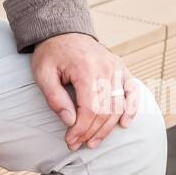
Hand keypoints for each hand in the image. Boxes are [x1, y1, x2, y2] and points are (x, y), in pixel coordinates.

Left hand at [31, 33, 141, 151]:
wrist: (63, 30)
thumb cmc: (51, 53)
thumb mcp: (42, 73)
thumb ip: (54, 97)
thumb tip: (69, 121)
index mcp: (86, 69)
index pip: (89, 109)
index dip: (81, 129)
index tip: (70, 141)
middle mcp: (106, 68)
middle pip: (105, 111)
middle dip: (91, 132)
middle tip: (77, 144)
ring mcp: (116, 68)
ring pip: (119, 106)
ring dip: (107, 128)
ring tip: (93, 142)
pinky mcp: (121, 68)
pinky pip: (132, 91)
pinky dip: (132, 108)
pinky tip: (124, 124)